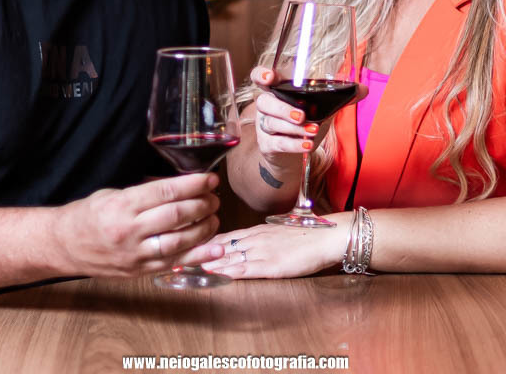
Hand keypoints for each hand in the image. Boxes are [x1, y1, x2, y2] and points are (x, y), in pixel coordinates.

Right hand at [57, 173, 223, 276]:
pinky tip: (216, 250)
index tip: (210, 180)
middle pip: (176, 216)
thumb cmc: (88, 215)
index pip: (165, 192)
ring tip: (215, 217)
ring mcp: (135, 254)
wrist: (63, 246)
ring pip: (179, 241)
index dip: (193, 185)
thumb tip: (179, 187)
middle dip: (202, 205)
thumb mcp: (112, 194)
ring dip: (204, 229)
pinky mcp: (138, 271)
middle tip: (215, 197)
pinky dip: (199, 257)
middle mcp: (129, 230)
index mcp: (122, 205)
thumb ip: (143, 192)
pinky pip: (174, 263)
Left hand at [201, 217, 349, 278]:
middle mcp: (255, 239)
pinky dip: (228, 272)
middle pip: (221, 247)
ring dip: (207, 264)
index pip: (225, 236)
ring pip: (228, 258)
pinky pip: (245, 269)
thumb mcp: (282, 230)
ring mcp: (262, 252)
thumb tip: (255, 238)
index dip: (205, 242)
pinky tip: (215, 275)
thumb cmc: (310, 233)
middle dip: (199, 254)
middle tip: (177, 259)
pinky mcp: (271, 265)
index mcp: (258, 231)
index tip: (187, 246)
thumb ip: (266, 235)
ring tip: (187, 269)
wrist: (329, 235)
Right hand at [249, 66, 367, 160]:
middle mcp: (266, 106)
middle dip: (282, 108)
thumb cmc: (305, 121)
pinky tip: (307, 145)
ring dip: (294, 129)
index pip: (259, 77)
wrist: (293, 151)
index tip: (269, 78)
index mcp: (277, 90)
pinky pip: (278, 143)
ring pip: (272, 124)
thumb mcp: (320, 108)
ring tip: (312, 131)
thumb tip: (363, 89)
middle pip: (264, 102)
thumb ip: (339, 98)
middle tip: (301, 116)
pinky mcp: (267, 145)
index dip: (261, 75)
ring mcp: (264, 126)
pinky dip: (293, 144)